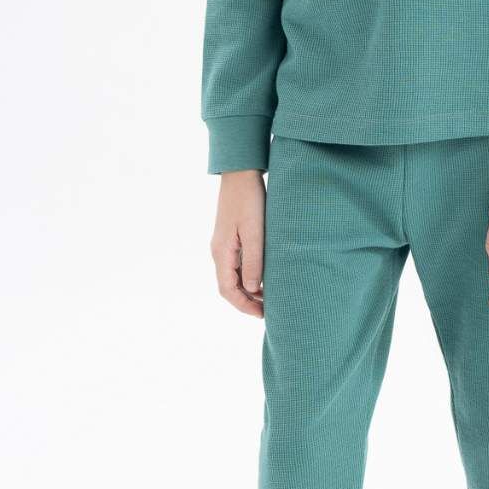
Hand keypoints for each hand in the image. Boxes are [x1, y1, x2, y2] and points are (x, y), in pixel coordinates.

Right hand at [211, 170, 266, 315]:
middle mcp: (219, 252)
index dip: (244, 306)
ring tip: (269, 298)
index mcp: (222, 252)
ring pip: (233, 277)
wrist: (240, 174)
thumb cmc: (249, 200)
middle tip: (268, 310)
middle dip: (246, 302)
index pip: (228, 290)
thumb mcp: (254, 232)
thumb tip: (252, 289)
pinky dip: (248, 277)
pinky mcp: (230, 238)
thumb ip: (253, 261)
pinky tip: (263, 278)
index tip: (262, 314)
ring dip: (248, 291)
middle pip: (229, 287)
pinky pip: (236, 266)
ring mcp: (224, 246)